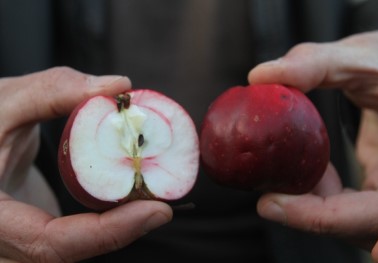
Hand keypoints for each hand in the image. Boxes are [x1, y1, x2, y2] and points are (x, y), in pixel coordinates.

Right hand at [0, 67, 172, 261]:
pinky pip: (74, 237)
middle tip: (162, 204)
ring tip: (152, 198)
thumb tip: (117, 86)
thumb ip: (54, 91)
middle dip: (121, 232)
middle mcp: (2, 244)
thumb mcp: (2, 101)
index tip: (157, 211)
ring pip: (75, 250)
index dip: (108, 233)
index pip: (49, 244)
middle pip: (70, 254)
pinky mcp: (35, 231)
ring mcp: (18, 242)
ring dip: (118, 228)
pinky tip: (128, 197)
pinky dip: (106, 222)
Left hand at [248, 28, 377, 261]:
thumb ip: (316, 65)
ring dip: (313, 209)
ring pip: (355, 223)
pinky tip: (308, 169)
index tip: (269, 205)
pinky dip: (322, 196)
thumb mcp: (363, 57)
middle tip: (267, 200)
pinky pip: (351, 206)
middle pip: (364, 229)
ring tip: (282, 181)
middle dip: (311, 219)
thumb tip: (258, 76)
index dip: (321, 217)